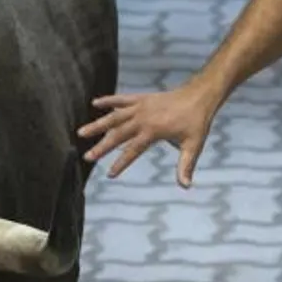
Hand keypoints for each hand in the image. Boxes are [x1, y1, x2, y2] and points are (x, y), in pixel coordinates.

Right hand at [77, 78, 222, 186]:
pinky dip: (108, 100)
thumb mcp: (193, 146)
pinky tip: (94, 103)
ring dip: (98, 125)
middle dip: (102, 146)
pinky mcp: (142, 98)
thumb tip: (186, 186)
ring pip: (114, 116)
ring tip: (81, 132)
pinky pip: (122, 99)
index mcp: (153, 131)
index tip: (110, 174)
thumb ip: (185, 166)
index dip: (121, 163)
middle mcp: (143, 118)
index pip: (133, 150)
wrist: (200, 96)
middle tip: (87, 157)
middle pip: (118, 134)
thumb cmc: (197, 122)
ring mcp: (141, 107)